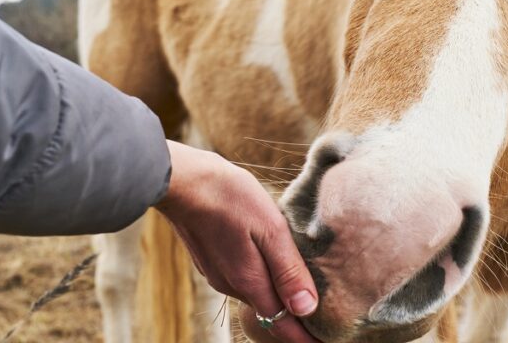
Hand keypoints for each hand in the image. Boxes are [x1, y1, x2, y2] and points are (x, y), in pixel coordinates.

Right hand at [155, 140, 320, 342]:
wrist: (183, 181)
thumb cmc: (230, 198)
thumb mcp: (270, 229)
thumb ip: (287, 270)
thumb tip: (306, 309)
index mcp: (250, 281)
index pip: (282, 324)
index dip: (305, 338)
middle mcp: (232, 285)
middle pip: (270, 314)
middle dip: (295, 321)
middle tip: (324, 323)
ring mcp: (219, 274)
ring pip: (256, 296)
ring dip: (279, 300)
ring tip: (306, 297)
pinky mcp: (211, 261)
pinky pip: (244, 280)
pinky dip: (263, 283)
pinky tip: (275, 270)